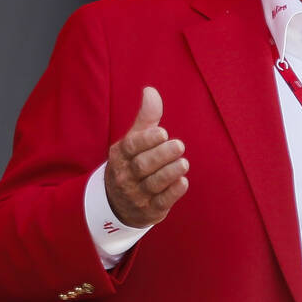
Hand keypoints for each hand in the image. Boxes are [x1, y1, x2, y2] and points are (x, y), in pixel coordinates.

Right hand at [104, 86, 188, 226]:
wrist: (117, 203)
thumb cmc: (131, 163)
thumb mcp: (134, 140)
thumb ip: (145, 117)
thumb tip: (150, 90)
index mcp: (120, 156)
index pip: (131, 147)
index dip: (146, 140)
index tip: (162, 132)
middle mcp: (125, 176)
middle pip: (142, 165)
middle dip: (161, 155)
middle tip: (179, 145)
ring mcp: (136, 195)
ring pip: (152, 184)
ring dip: (169, 173)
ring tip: (184, 163)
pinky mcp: (149, 210)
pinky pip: (160, 202)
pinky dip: (172, 193)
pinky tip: (183, 182)